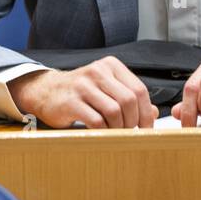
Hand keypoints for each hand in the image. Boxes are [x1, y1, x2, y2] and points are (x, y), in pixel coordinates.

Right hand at [8, 58, 157, 128]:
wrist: (46, 91)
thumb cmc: (81, 92)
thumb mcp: (107, 88)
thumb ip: (129, 98)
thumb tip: (154, 113)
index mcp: (110, 65)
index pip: (138, 89)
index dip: (146, 112)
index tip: (146, 128)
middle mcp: (97, 71)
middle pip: (128, 100)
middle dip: (134, 122)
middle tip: (130, 133)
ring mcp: (83, 85)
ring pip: (114, 111)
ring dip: (119, 128)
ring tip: (116, 134)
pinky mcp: (70, 102)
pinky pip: (96, 121)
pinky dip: (103, 132)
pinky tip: (101, 134)